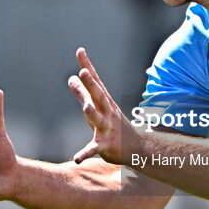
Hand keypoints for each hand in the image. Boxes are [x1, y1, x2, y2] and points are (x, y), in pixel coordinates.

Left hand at [67, 47, 137, 164]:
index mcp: (104, 101)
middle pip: (98, 96)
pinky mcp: (105, 146)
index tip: (80, 51)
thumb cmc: (112, 125)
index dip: (87, 65)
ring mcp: (107, 128)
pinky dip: (85, 153)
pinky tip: (77, 158)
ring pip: (98, 119)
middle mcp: (107, 112)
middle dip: (91, 84)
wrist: (137, 148)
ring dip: (92, 113)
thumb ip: (83, 92)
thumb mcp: (97, 107)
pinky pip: (94, 149)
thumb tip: (72, 77)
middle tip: (83, 72)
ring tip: (85, 107)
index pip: (95, 80)